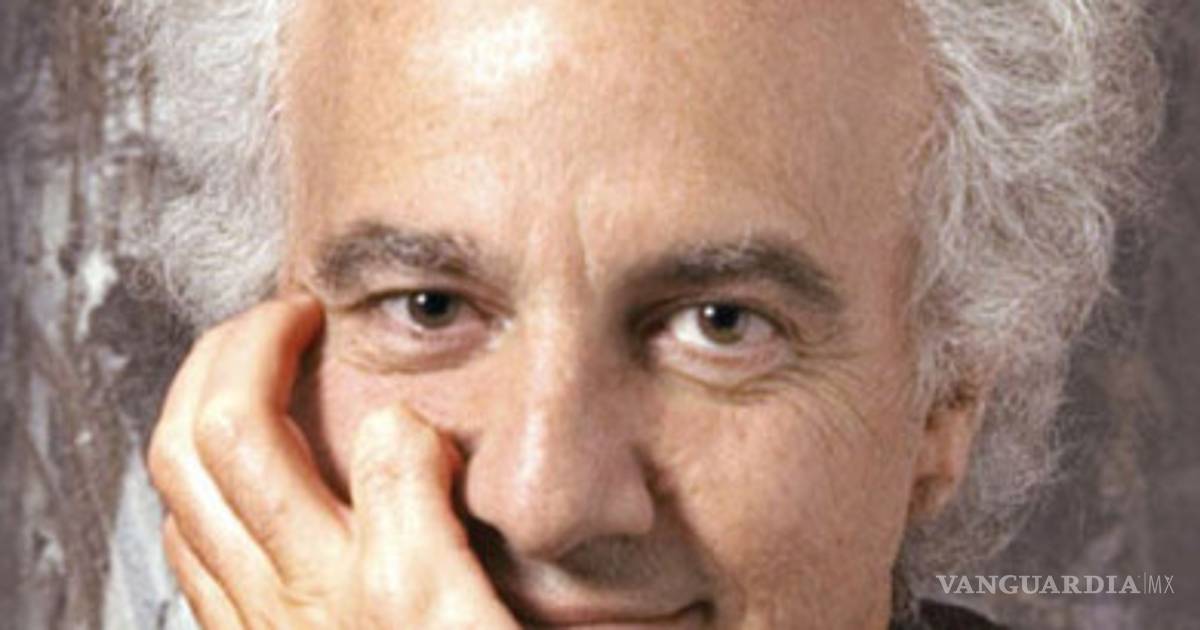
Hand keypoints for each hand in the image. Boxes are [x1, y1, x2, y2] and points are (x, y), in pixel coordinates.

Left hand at [147, 296, 518, 628]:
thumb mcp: (464, 610)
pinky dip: (203, 492)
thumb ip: (416, 504)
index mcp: (333, 573)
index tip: (317, 315)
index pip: (247, 426)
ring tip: (249, 377)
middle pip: (189, 450)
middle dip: (217, 358)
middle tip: (269, 319)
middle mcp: (277, 596)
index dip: (276, 346)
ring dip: (197, 415)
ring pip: (180, 501)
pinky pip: (194, 558)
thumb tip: (395, 419)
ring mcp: (257, 626)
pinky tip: (243, 487)